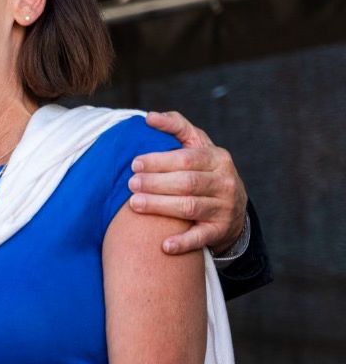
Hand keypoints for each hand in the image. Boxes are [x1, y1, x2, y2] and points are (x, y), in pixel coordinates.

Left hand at [131, 111, 247, 254]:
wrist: (232, 209)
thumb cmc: (204, 172)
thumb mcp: (198, 146)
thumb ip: (177, 128)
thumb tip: (149, 117)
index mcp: (218, 159)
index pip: (187, 158)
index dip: (160, 161)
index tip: (134, 163)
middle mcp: (224, 182)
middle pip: (187, 182)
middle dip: (156, 183)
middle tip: (130, 184)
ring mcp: (224, 208)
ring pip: (189, 207)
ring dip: (161, 206)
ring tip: (134, 204)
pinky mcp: (220, 231)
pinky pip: (201, 237)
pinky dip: (183, 242)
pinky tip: (164, 246)